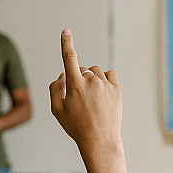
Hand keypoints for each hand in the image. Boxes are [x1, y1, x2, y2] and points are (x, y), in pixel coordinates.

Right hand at [49, 29, 122, 150]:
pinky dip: (105, 80)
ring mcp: (105, 85)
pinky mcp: (117, 89)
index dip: (66, 43)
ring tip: (92, 100)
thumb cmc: (76, 126)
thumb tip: (62, 74)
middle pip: (82, 69)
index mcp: (74, 84)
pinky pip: (110, 75)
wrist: (100, 141)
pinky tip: (102, 93)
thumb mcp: (57, 110)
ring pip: (96, 72)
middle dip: (79, 78)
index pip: (69, 58)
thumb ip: (55, 89)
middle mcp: (91, 81)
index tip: (66, 31)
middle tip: (79, 98)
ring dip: (92, 80)